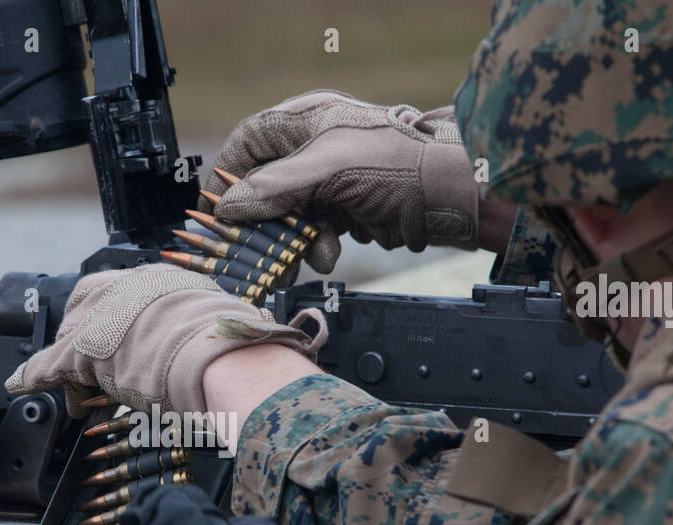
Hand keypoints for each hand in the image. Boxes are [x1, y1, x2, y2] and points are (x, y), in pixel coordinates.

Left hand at [4, 263, 324, 416]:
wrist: (230, 361)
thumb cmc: (245, 352)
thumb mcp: (235, 330)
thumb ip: (232, 332)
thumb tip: (277, 337)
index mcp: (168, 282)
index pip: (124, 290)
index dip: (114, 318)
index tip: (114, 339)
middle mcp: (132, 288)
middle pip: (88, 305)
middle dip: (85, 336)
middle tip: (89, 368)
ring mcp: (108, 316)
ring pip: (73, 338)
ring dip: (70, 368)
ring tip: (75, 395)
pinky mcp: (87, 348)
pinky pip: (52, 362)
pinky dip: (37, 375)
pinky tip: (24, 384)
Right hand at [199, 91, 479, 272]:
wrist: (454, 195)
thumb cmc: (397, 166)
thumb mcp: (328, 170)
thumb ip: (274, 187)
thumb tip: (229, 207)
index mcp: (306, 121)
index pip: (249, 142)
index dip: (229, 174)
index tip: (218, 211)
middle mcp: (315, 147)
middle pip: (265, 185)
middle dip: (266, 221)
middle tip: (259, 248)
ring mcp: (332, 178)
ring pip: (290, 214)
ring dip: (295, 240)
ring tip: (312, 254)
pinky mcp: (348, 207)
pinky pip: (316, 231)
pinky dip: (319, 246)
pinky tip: (329, 255)